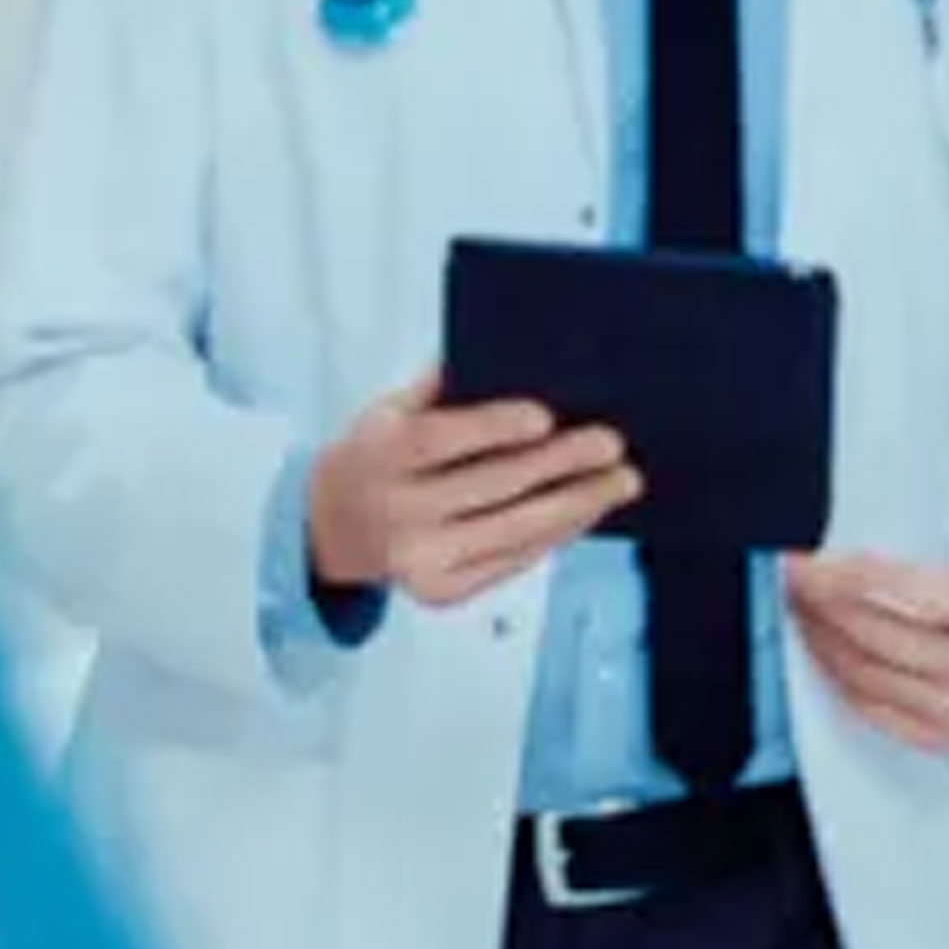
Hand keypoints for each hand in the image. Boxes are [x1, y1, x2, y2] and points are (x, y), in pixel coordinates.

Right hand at [309, 375, 637, 610]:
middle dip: (561, 465)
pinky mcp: (441, 591)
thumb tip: (508, 356)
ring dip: (576, 505)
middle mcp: (397, 513)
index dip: (493, 427)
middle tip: (612, 446)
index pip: (439, 440)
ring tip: (621, 482)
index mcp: (380, 457)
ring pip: (513, 531)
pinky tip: (587, 510)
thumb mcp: (387, 413)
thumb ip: (438, 386)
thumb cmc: (377, 457)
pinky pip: (512, 562)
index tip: (546, 416)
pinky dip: (556, 535)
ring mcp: (419, 560)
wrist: (327, 530)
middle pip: (492, 486)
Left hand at [788, 451, 948, 759]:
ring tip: (797, 606)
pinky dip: (841, 681)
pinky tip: (822, 647)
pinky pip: (878, 714)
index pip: (920, 599)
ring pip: (872, 680)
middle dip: (826, 608)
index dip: (857, 582)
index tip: (810, 561)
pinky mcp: (946, 734)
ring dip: (824, 643)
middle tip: (790, 576)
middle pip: (884, 641)